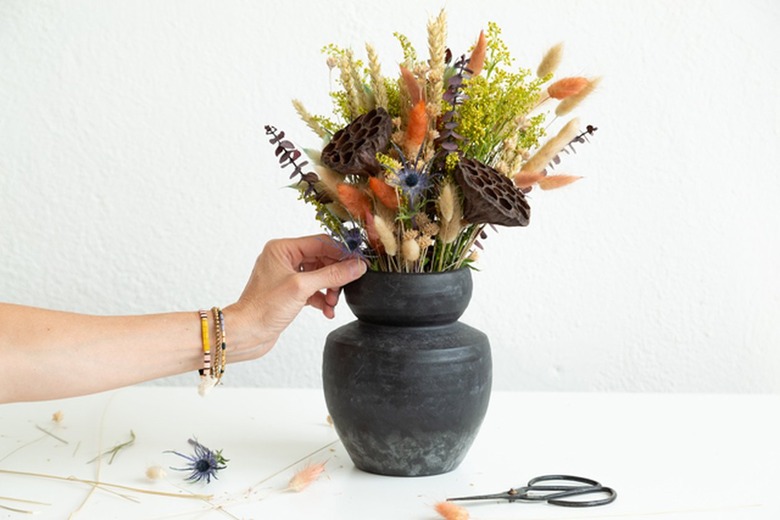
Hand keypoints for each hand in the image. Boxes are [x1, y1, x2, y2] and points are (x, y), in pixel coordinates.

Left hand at [225, 235, 366, 359]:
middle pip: (322, 259)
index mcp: (282, 249)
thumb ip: (332, 275)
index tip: (359, 263)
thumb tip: (357, 266)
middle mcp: (284, 259)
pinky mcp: (289, 292)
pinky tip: (327, 310)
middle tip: (346, 287)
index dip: (341, 253)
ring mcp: (287, 276)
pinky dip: (322, 299)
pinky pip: (314, 289)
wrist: (246, 333)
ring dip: (330, 289)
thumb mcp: (302, 287)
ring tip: (333, 303)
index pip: (320, 242)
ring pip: (320, 276)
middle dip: (335, 275)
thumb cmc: (263, 308)